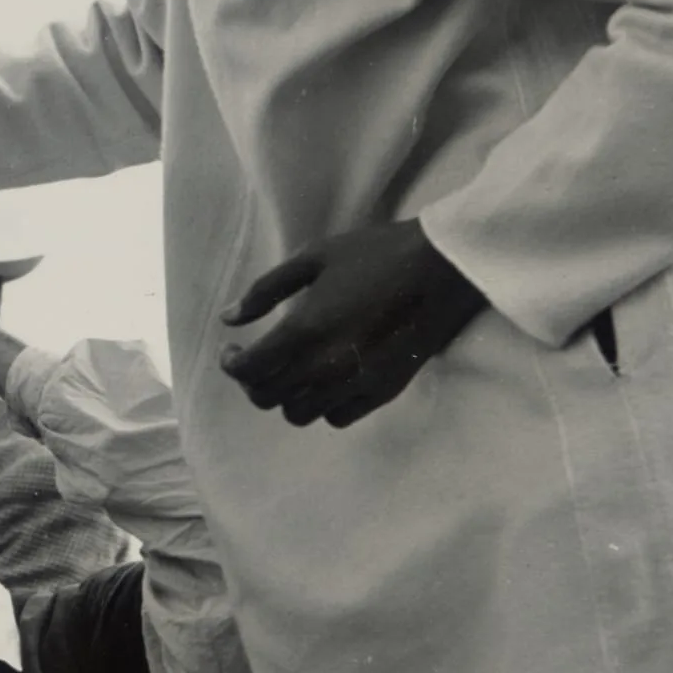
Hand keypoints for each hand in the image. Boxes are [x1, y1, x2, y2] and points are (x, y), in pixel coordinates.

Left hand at [219, 220, 487, 428]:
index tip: (233, 350)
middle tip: (259, 360)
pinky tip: (325, 380)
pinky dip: (323, 406)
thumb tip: (229, 319)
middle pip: (268, 398)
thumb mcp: (313, 258)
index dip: (231, 365)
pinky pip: (338, 418)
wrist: (443, 267)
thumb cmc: (377, 254)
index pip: (249, 370)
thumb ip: (265, 290)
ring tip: (292, 371)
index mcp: (304, 330)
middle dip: (254, 381)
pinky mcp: (383, 391)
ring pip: (299, 414)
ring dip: (287, 396)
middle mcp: (326, 365)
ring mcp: (356, 383)